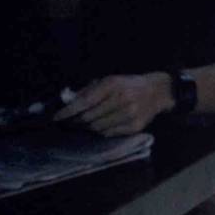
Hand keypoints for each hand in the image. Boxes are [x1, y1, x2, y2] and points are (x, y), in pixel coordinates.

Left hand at [53, 73, 173, 136]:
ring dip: (88, 127)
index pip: (85, 101)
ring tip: (86, 124)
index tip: (56, 117)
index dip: (68, 111)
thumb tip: (68, 102)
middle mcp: (122, 99)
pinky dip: (101, 131)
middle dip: (77, 121)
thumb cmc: (128, 85)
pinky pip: (109, 133)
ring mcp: (130, 114)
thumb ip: (88, 90)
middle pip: (89, 117)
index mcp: (113, 84)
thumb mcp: (109, 81)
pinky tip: (102, 125)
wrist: (158, 92)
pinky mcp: (135, 126)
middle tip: (71, 122)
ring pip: (98, 127)